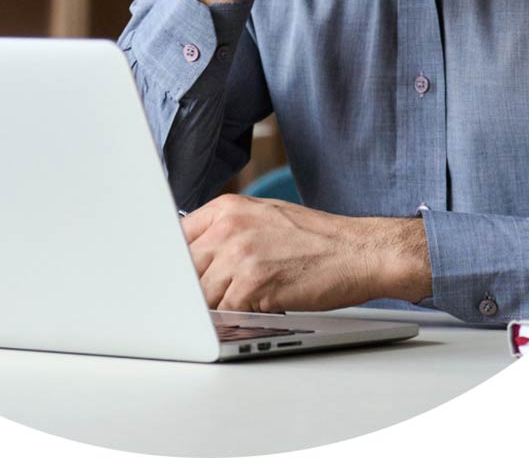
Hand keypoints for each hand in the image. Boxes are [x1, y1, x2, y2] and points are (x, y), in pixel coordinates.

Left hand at [180, 194, 430, 312]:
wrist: (358, 251)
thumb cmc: (315, 239)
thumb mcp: (262, 217)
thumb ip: (225, 231)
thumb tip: (192, 255)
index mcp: (226, 208)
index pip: (175, 238)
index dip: (173, 265)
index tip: (170, 280)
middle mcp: (228, 227)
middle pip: (183, 269)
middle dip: (190, 290)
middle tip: (197, 304)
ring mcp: (239, 254)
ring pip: (200, 294)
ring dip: (212, 308)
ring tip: (236, 307)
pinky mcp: (254, 284)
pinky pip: (224, 311)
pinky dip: (232, 319)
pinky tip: (250, 314)